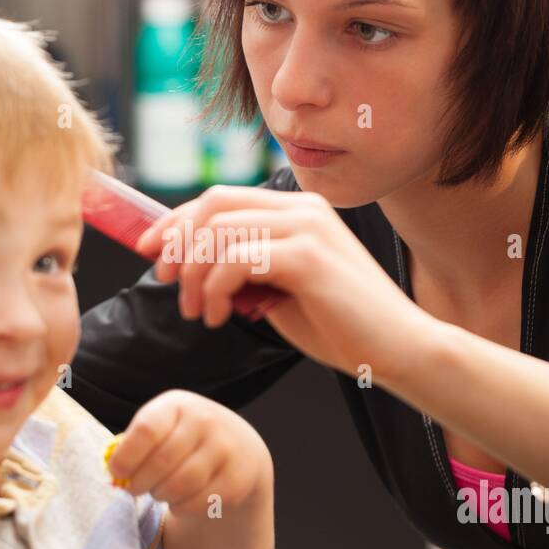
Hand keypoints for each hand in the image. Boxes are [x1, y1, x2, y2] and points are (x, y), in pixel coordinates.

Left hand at [106, 389, 272, 518]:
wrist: (239, 447)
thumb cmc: (184, 438)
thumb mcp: (163, 427)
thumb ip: (137, 445)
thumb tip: (116, 475)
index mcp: (177, 405)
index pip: (146, 430)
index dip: (126, 456)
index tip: (116, 472)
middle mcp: (204, 421)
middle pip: (161, 462)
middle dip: (139, 483)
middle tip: (134, 488)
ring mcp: (224, 449)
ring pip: (179, 485)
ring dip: (161, 495)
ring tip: (159, 492)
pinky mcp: (237, 478)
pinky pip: (197, 502)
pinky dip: (180, 507)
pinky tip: (179, 500)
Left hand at [136, 185, 432, 386]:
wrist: (397, 349)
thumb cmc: (341, 326)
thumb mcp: (280, 291)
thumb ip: (245, 270)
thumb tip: (192, 267)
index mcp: (297, 211)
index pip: (220, 198)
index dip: (177, 222)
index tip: (151, 252)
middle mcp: (301, 208)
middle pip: (213, 204)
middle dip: (178, 243)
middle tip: (170, 285)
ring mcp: (307, 228)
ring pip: (220, 232)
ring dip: (196, 276)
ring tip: (201, 314)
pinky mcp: (308, 256)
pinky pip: (236, 259)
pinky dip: (216, 289)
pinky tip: (222, 317)